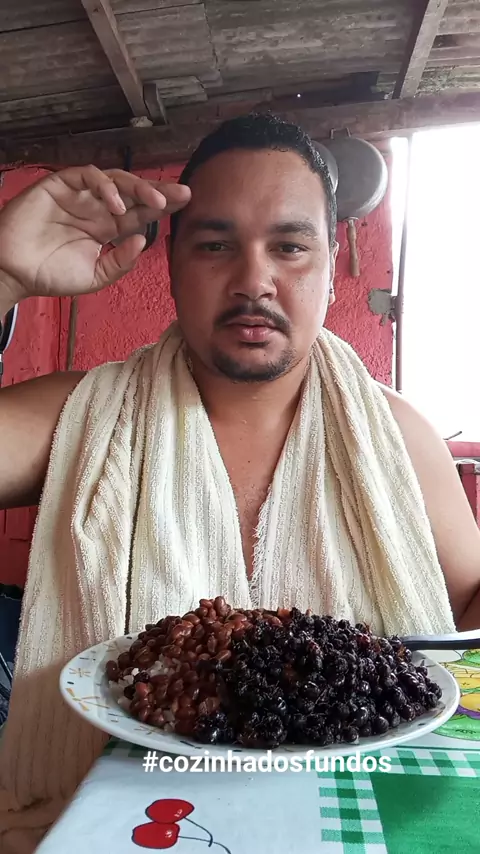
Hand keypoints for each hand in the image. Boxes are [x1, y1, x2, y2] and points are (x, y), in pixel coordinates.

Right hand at [0, 165, 190, 300]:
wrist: (15, 272)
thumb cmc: (51, 274)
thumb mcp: (94, 277)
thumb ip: (119, 263)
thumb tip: (142, 241)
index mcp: (108, 228)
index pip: (142, 212)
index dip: (164, 206)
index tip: (187, 203)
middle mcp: (97, 208)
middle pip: (135, 192)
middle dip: (160, 192)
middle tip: (182, 194)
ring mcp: (80, 195)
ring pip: (115, 180)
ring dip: (138, 188)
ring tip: (155, 202)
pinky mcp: (60, 185)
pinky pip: (86, 176)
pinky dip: (104, 186)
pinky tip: (117, 204)